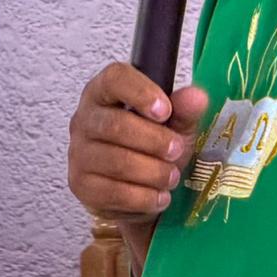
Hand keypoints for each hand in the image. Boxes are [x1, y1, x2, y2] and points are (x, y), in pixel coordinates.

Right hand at [68, 62, 207, 223]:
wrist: (139, 193)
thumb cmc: (153, 149)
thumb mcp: (175, 125)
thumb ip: (184, 109)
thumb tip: (197, 97)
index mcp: (104, 92)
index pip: (114, 79)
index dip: (140, 92)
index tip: (165, 110)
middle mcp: (85, 119)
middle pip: (115, 125)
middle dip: (154, 140)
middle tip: (177, 150)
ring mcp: (79, 153)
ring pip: (116, 161)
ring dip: (152, 172)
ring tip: (171, 176)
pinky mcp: (81, 185)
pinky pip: (113, 192)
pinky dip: (143, 197)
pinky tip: (159, 196)